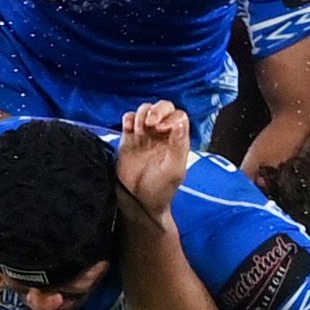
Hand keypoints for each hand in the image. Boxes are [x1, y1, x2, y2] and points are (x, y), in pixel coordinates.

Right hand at [116, 101, 192, 216]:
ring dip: (142, 114)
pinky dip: (129, 119)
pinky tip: (130, 129)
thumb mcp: (174, 170)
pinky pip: (129, 119)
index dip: (171, 117)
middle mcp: (162, 134)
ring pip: (145, 110)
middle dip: (157, 110)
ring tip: (140, 131)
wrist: (138, 201)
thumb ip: (179, 146)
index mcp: (177, 140)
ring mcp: (145, 134)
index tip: (163, 129)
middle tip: (151, 123)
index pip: (178, 116)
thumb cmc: (160, 189)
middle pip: (163, 107)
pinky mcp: (129, 138)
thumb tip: (180, 122)